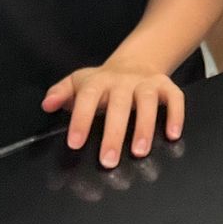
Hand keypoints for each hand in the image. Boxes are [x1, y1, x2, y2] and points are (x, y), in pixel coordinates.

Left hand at [42, 61, 185, 166]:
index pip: (88, 97)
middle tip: (108, 161)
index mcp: (99, 81)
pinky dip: (176, 115)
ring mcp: (147, 82)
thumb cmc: (102, 82)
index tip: (75, 143)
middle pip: (119, 104)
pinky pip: (175, 98)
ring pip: (147, 100)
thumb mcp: (78, 83)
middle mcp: (124, 80)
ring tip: (139, 152)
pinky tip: (173, 135)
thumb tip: (47, 104)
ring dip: (144, 126)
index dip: (81, 119)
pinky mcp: (166, 85)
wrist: (136, 62)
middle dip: (113, 133)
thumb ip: (61, 93)